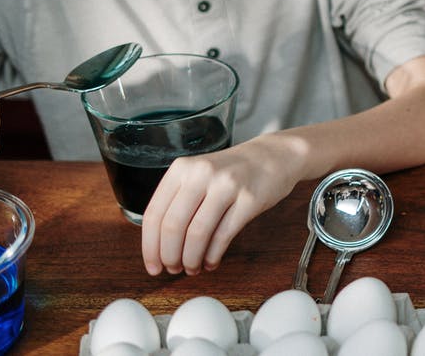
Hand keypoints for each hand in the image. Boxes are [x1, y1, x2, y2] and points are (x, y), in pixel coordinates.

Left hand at [141, 137, 300, 274]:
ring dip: (191, 259)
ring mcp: (227, 185)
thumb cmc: (234, 171)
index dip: (150, 246)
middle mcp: (202, 174)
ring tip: (192, 269)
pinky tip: (211, 262)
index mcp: (182, 168)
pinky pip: (224, 235)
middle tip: (172, 269)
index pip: (154, 213)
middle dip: (169, 256)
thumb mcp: (200, 175)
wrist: (275, 155)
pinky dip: (213, 255)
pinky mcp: (250, 199)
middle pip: (173, 225)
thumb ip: (179, 200)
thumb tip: (160, 245)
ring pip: (198, 233)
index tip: (152, 265)